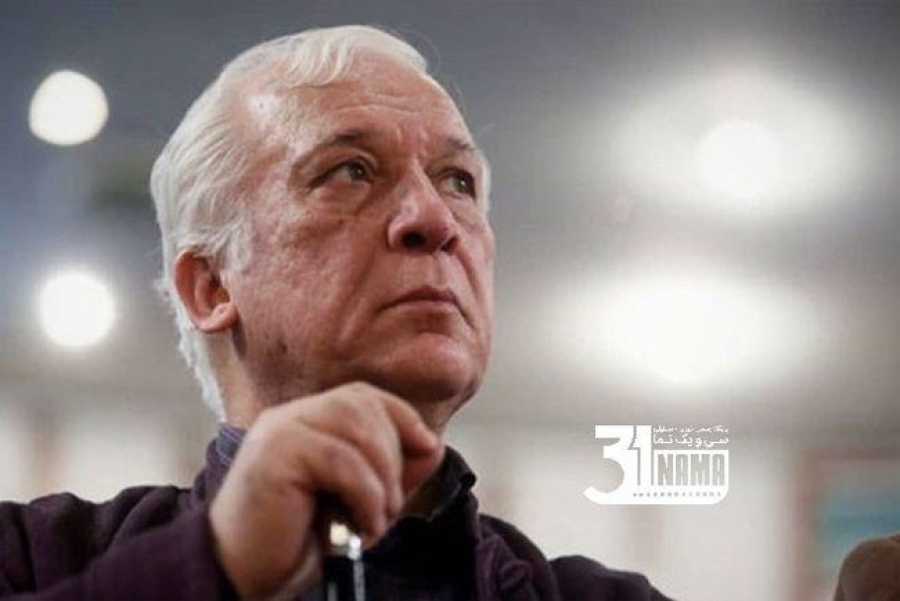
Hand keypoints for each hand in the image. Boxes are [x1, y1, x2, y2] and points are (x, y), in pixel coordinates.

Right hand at [208, 381, 444, 598]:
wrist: (246, 576)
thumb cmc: (299, 538)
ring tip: (378, 517)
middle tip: (390, 505)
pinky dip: (366, 495)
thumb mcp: (359, 498)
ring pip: (356, 426)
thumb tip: (432, 444)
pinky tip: (362, 525)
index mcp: (307, 419)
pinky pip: (341, 460)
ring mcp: (279, 431)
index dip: (402, 416)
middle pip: (363, 406)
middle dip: (393, 455)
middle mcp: (290, 416)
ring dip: (383, 476)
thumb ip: (393, 468)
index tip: (427, 448)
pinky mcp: (274, 455)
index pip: (363, 395)